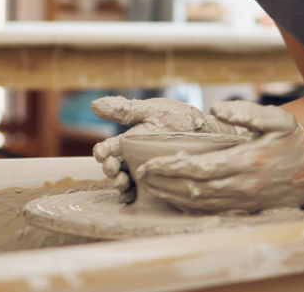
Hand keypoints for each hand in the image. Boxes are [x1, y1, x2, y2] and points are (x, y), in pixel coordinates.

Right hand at [91, 96, 247, 202]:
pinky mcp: (159, 185)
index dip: (102, 151)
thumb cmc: (180, 119)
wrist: (209, 133)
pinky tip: (134, 197)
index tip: (101, 152)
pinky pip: (143, 196)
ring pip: (126, 183)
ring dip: (120, 184)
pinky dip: (135, 198)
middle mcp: (134, 160)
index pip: (109, 149)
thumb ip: (125, 109)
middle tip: (111, 168)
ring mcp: (146, 174)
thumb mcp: (152, 110)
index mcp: (128, 141)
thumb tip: (94, 104)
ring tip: (123, 182)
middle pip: (114, 169)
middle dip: (110, 170)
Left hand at [134, 100, 303, 212]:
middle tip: (141, 175)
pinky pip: (212, 209)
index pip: (199, 167)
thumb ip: (245, 111)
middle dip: (164, 182)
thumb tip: (215, 108)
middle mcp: (242, 184)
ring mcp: (244, 199)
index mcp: (246, 161)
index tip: (149, 164)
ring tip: (152, 186)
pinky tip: (175, 199)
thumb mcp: (277, 118)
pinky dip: (190, 206)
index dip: (171, 167)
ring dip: (173, 195)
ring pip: (200, 202)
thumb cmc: (295, 140)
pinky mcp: (246, 207)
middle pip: (193, 188)